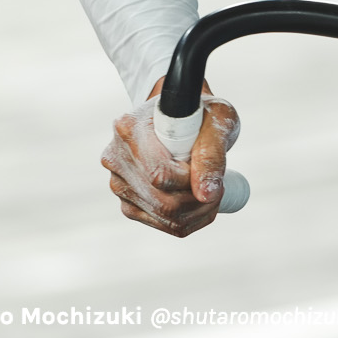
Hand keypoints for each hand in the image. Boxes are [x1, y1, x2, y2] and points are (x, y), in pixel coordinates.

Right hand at [101, 81, 238, 236]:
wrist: (185, 116)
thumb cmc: (202, 114)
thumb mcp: (217, 120)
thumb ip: (212, 155)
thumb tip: (207, 194)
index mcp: (130, 128)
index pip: (160, 174)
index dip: (192, 181)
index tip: (215, 173)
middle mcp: (116, 157)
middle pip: (161, 200)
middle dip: (199, 201)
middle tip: (221, 187)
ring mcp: (118, 181)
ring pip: (161, 215)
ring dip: (196, 212)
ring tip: (213, 193)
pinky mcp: (127, 200)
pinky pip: (158, 223)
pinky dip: (186, 220)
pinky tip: (199, 204)